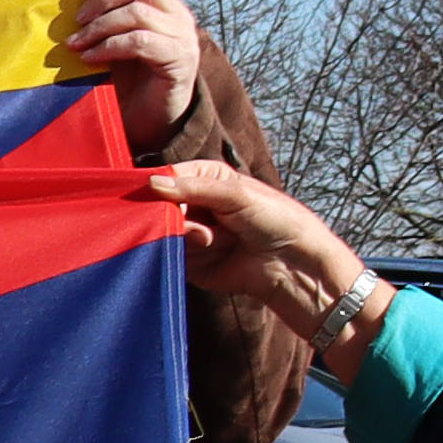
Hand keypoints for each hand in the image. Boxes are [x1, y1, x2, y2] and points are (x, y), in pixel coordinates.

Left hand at [54, 0, 205, 153]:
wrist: (150, 125)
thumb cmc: (125, 85)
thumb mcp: (111, 43)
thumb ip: (102, 19)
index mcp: (162, 4)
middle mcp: (177, 15)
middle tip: (78, 18)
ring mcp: (182, 37)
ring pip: (138, 11)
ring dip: (100, 25)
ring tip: (76, 43)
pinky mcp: (179, 61)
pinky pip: (140, 42)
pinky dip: (109, 47)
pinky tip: (89, 59)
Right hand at [145, 159, 384, 376]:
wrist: (292, 265)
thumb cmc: (275, 219)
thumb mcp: (235, 194)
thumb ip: (193, 187)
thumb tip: (151, 182)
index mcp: (208, 180)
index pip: (170, 177)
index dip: (157, 184)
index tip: (151, 192)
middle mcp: (197, 206)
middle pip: (160, 207)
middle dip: (173, 215)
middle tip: (191, 222)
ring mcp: (192, 235)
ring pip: (164, 233)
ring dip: (188, 237)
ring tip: (216, 240)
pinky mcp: (191, 263)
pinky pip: (172, 257)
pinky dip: (190, 255)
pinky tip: (215, 253)